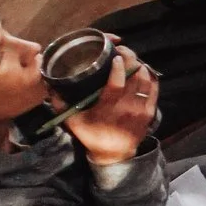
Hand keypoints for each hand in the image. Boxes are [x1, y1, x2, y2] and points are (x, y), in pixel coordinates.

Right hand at [65, 45, 157, 166]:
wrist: (115, 154)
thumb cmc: (92, 135)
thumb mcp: (74, 122)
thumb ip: (61, 104)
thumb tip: (51, 87)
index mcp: (108, 109)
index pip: (117, 84)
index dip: (118, 68)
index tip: (115, 56)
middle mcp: (127, 108)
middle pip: (134, 77)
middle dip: (131, 59)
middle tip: (123, 50)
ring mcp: (141, 110)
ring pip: (146, 81)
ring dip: (140, 66)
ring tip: (132, 57)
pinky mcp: (150, 112)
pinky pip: (154, 88)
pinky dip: (150, 76)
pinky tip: (143, 68)